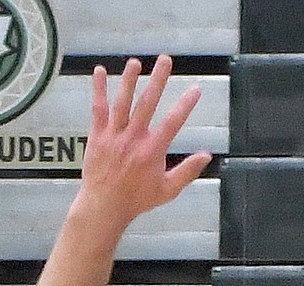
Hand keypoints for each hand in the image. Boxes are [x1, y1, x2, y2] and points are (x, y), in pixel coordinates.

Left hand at [79, 55, 209, 236]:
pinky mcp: (97, 135)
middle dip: (158, 80)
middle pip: (147, 103)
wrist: (104, 207)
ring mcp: (114, 135)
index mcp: (152, 151)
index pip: (173, 122)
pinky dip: (98, 89)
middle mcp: (133, 139)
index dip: (186, 104)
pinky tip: (99, 71)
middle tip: (165, 60)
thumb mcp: (167, 190)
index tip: (195, 89)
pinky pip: (98, 108)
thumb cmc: (136, 200)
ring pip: (122, 102)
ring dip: (129, 80)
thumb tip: (206, 156)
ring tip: (136, 62)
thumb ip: (187, 171)